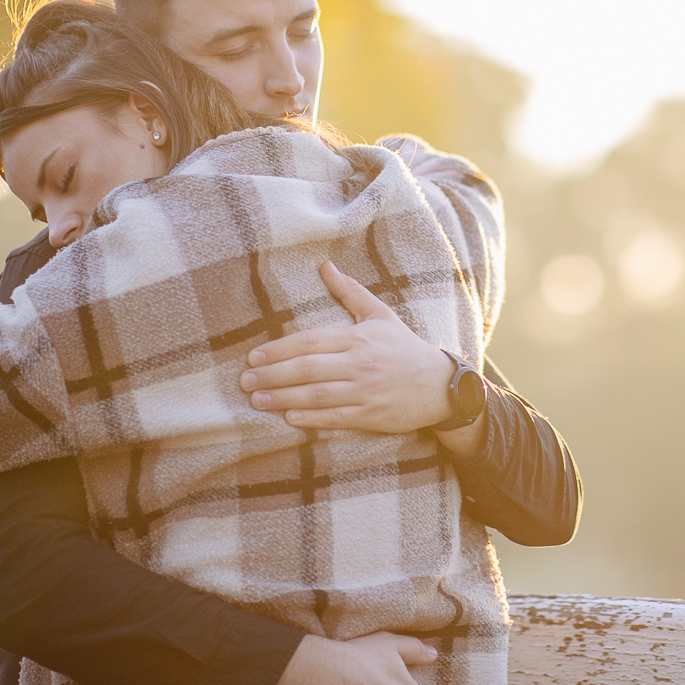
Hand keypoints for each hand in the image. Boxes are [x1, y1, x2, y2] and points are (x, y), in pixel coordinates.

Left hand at [241, 262, 452, 433]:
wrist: (440, 385)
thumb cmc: (404, 348)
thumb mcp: (380, 315)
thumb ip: (350, 291)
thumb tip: (325, 265)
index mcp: (358, 338)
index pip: (310, 342)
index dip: (279, 349)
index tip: (254, 356)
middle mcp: (359, 365)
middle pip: (307, 370)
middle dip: (272, 375)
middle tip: (245, 380)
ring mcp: (364, 392)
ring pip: (316, 395)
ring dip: (283, 398)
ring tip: (257, 399)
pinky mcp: (370, 416)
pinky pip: (335, 418)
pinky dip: (311, 419)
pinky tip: (288, 417)